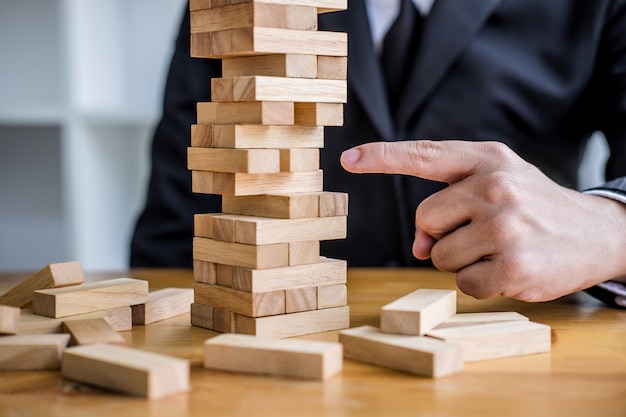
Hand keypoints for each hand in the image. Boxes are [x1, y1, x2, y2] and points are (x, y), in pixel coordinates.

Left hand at [340, 140, 625, 300]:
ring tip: (501, 249)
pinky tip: (510, 269)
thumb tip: (419, 248)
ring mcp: (505, 227)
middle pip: (424, 220)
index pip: (425, 155)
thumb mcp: (499, 183)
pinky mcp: (513, 266)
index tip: (348, 159)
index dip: (382, 157)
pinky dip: (481, 283)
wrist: (599, 232)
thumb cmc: (536, 207)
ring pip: (439, 257)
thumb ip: (450, 203)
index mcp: (488, 160)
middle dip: (442, 235)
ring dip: (462, 261)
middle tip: (483, 232)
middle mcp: (496, 187)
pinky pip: (463, 283)